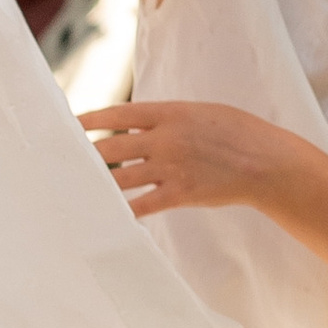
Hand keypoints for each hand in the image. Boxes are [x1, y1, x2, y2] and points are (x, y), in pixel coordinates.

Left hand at [80, 97, 298, 220]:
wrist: (267, 161)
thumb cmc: (235, 132)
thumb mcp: (199, 112)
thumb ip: (166, 119)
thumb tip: (134, 126)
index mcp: (170, 112)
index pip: (117, 114)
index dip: (88, 119)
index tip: (67, 123)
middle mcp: (165, 139)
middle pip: (110, 148)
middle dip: (84, 156)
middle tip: (61, 161)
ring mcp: (171, 168)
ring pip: (119, 178)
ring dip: (96, 185)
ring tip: (75, 189)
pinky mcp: (180, 194)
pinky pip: (142, 204)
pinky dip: (122, 211)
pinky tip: (107, 214)